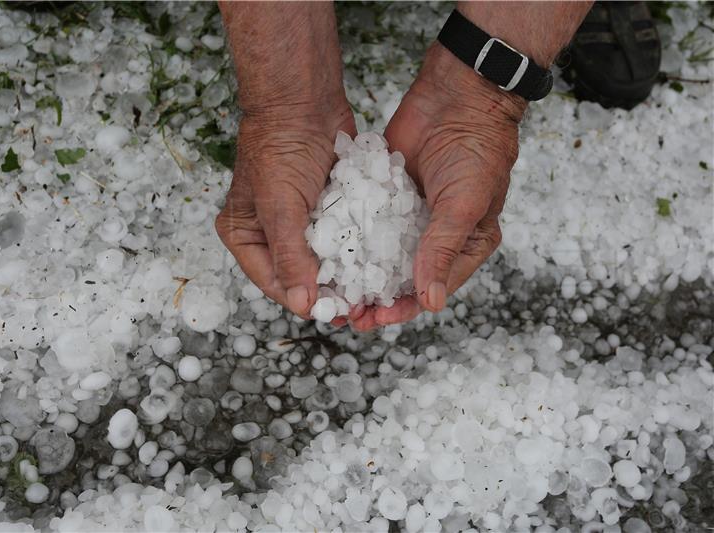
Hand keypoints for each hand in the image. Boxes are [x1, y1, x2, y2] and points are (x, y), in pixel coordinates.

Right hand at [216, 104, 355, 316]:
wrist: (303, 100)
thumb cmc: (281, 148)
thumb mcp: (280, 207)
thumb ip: (290, 256)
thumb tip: (301, 305)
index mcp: (246, 236)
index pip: (274, 282)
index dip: (303, 301)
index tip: (335, 314)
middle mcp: (270, 234)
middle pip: (300, 277)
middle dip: (328, 293)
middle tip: (358, 308)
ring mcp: (300, 223)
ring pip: (324, 261)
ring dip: (346, 276)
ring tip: (370, 292)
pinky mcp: (326, 210)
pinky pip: (341, 239)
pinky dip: (357, 251)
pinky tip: (377, 264)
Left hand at [349, 45, 525, 330]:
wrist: (459, 94)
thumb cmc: (475, 151)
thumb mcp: (462, 205)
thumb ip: (442, 250)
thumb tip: (431, 302)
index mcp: (465, 246)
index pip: (432, 288)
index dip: (403, 307)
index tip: (374, 319)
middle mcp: (436, 236)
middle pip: (402, 278)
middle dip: (375, 297)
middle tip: (346, 313)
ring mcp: (409, 215)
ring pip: (381, 254)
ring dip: (360, 273)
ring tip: (333, 290)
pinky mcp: (387, 194)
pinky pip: (367, 221)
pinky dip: (351, 237)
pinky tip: (328, 252)